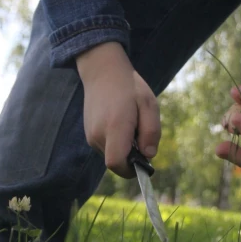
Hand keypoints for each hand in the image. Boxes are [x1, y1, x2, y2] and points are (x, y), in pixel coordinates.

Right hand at [76, 42, 160, 176]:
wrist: (103, 72)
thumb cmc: (130, 88)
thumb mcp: (149, 105)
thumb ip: (151, 132)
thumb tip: (149, 155)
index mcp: (115, 126)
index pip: (117, 163)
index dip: (131, 169)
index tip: (144, 161)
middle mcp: (98, 134)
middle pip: (116, 162)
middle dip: (131, 158)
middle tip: (140, 134)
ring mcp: (91, 134)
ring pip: (111, 155)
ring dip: (124, 148)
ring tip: (130, 124)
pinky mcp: (89, 133)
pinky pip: (105, 147)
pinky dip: (116, 142)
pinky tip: (120, 122)